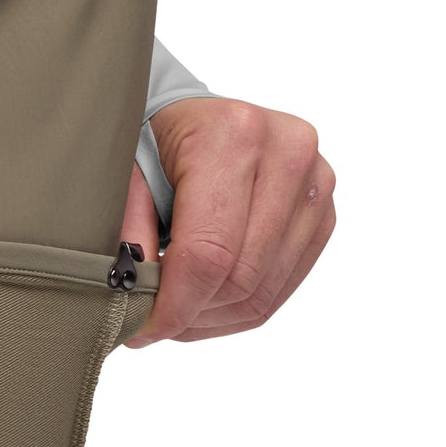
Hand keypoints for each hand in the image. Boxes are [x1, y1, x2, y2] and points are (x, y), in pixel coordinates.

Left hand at [120, 98, 336, 345]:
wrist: (197, 115)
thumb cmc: (155, 139)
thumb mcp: (122, 173)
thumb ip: (127, 232)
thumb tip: (132, 298)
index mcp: (234, 136)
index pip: (210, 253)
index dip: (174, 306)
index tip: (140, 330)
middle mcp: (288, 153)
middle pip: (240, 279)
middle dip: (188, 315)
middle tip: (148, 322)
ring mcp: (316, 183)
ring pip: (263, 293)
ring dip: (210, 318)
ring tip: (172, 310)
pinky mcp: (323, 212)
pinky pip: (282, 288)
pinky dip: (237, 309)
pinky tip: (203, 301)